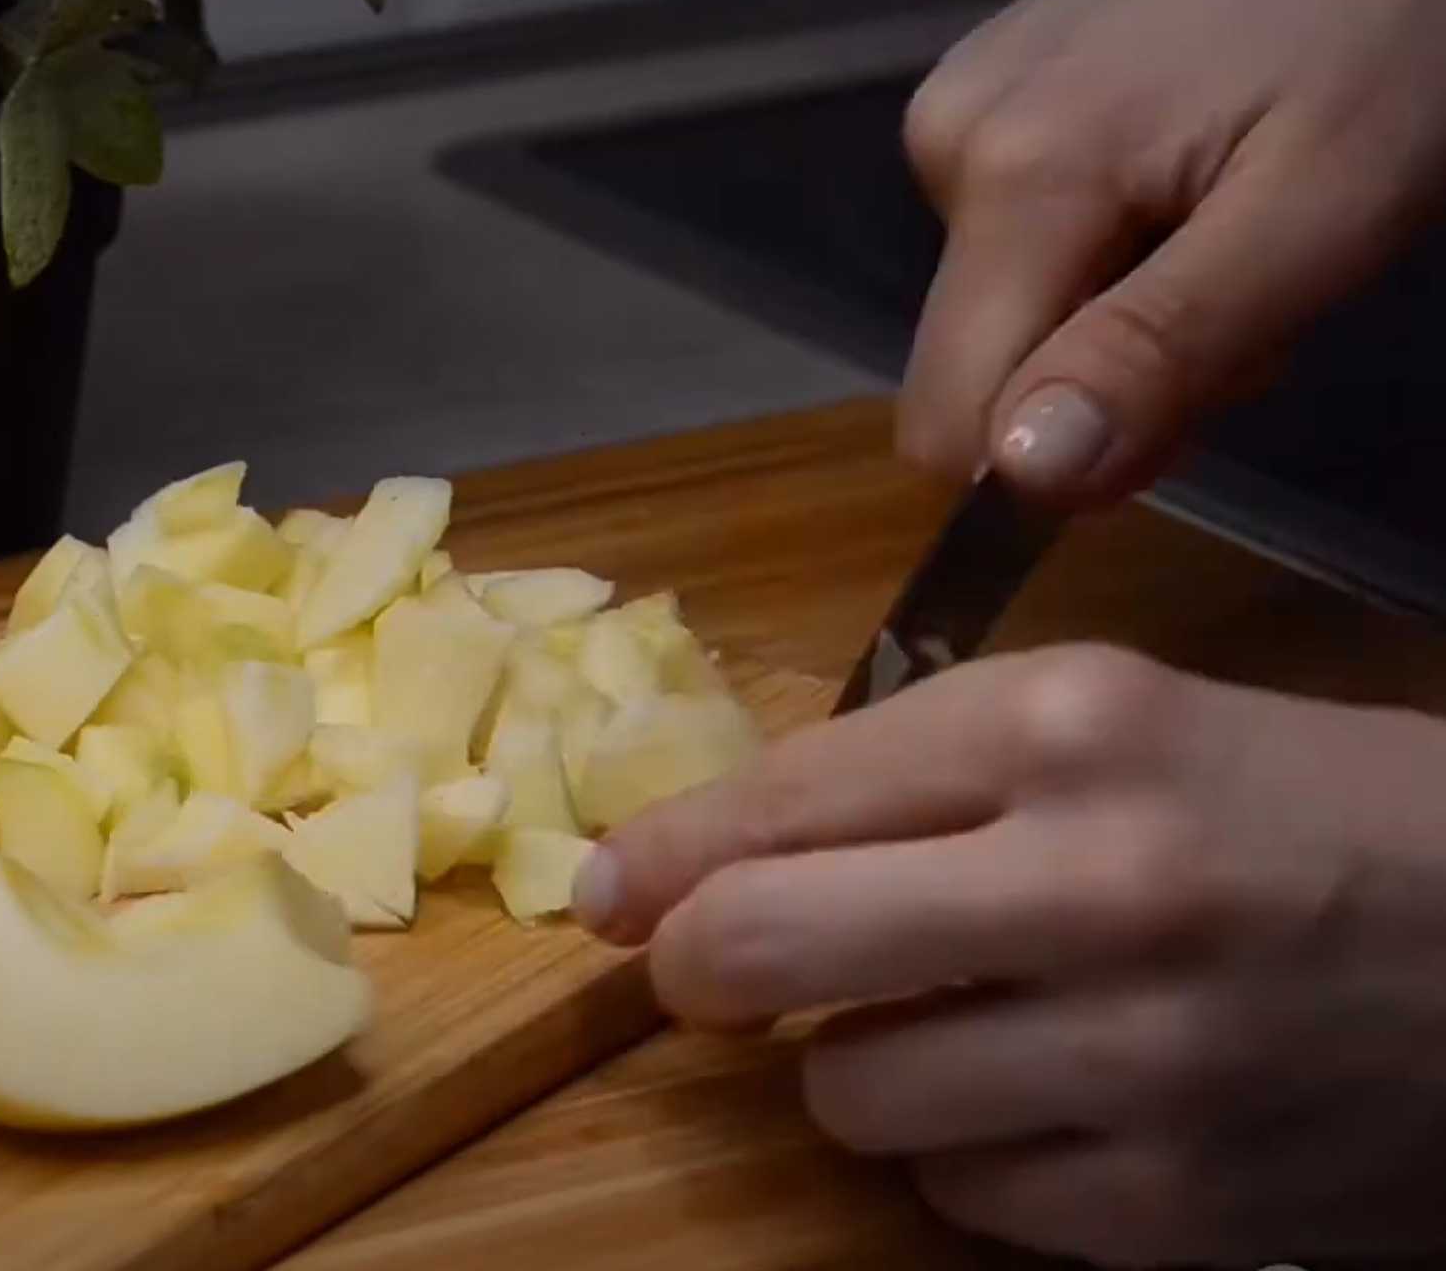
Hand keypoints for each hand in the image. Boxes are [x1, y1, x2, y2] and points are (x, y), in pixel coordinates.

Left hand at [571, 645, 1445, 1265]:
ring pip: (850, 1097)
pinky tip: (1062, 1105)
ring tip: (967, 1029)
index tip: (610, 896)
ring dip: (870, 1068)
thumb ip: (923, 774)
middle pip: (757, 951)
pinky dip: (980, 1160)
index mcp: (1077, 728)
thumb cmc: (1324, 816)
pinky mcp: (1178, 1207)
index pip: (781, 799)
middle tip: (715, 976)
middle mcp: (1099, 885)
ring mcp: (1140, 1062)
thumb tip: (698, 859)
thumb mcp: (1136, 726)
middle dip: (702, 969)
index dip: (659, 858)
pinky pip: (963, 1200)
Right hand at [897, 0, 1445, 506]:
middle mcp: (947, 145)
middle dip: (1110, 379)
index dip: (1056, 464)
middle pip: (983, 371)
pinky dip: (1114, 248)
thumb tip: (1021, 475)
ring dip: (1123, 313)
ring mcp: (960, 109)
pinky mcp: (990, 91)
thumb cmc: (1390, 27)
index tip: (1189, 412)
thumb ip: (1161, 353)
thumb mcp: (1317, 216)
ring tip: (1239, 211)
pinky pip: (1018, 241)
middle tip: (1250, 288)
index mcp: (1012, 180)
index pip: (948, 428)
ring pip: (1008, 311)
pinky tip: (1200, 173)